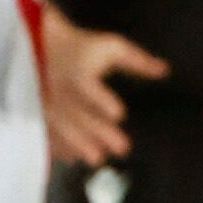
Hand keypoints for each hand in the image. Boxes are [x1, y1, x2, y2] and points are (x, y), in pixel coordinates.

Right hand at [42, 11, 167, 168]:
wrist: (41, 44)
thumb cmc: (83, 48)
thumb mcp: (111, 48)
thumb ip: (137, 61)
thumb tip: (165, 70)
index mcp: (81, 73)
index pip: (89, 88)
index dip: (102, 100)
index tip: (118, 113)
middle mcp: (62, 90)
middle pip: (79, 113)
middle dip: (98, 132)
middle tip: (120, 148)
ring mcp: (47, 104)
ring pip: (61, 127)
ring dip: (78, 144)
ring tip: (97, 159)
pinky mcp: (38, 114)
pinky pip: (45, 132)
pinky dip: (56, 146)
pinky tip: (72, 157)